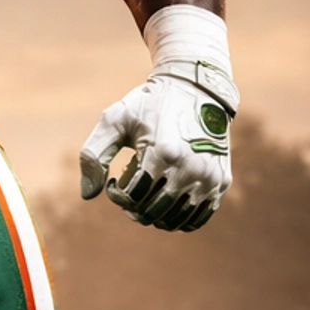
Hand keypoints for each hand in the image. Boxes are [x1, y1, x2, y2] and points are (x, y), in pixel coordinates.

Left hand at [79, 71, 234, 232]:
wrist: (196, 87)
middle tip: (130, 191)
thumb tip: (88, 195)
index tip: (115, 181)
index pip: (131, 199)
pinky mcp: (222, 182)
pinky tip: (166, 199)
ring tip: (147, 194)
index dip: (116, 195)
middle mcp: (191, 168)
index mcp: (163, 153)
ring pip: (173, 222)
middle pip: (151, 213)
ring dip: (153, 214)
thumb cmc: (150, 104)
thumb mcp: (115, 120)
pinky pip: (196, 218)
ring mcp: (210, 178)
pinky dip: (177, 217)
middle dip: (132, 207)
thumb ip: (93, 156)